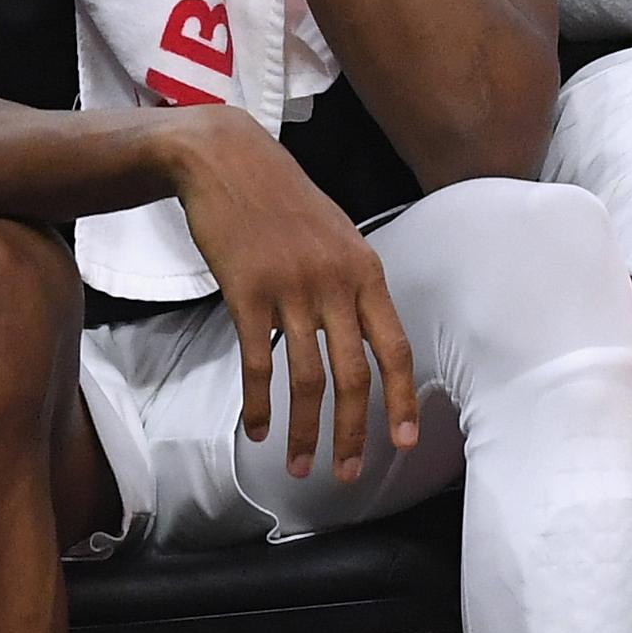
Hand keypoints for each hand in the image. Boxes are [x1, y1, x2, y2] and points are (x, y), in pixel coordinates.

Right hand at [163, 109, 420, 482]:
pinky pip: (256, 363)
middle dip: (354, 432)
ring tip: (300, 464)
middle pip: (353, 375)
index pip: (396, 349)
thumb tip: (366, 335)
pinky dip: (258, 403)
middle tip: (348, 473)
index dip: (401, 400)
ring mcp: (291, 288)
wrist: (227, 159)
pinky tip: (257, 430)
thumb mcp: (337, 234)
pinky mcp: (246, 292)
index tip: (405, 442)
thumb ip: (354, 283)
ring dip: (304, 430)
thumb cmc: (283, 199)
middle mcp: (335, 283)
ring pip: (305, 378)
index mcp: (365, 271)